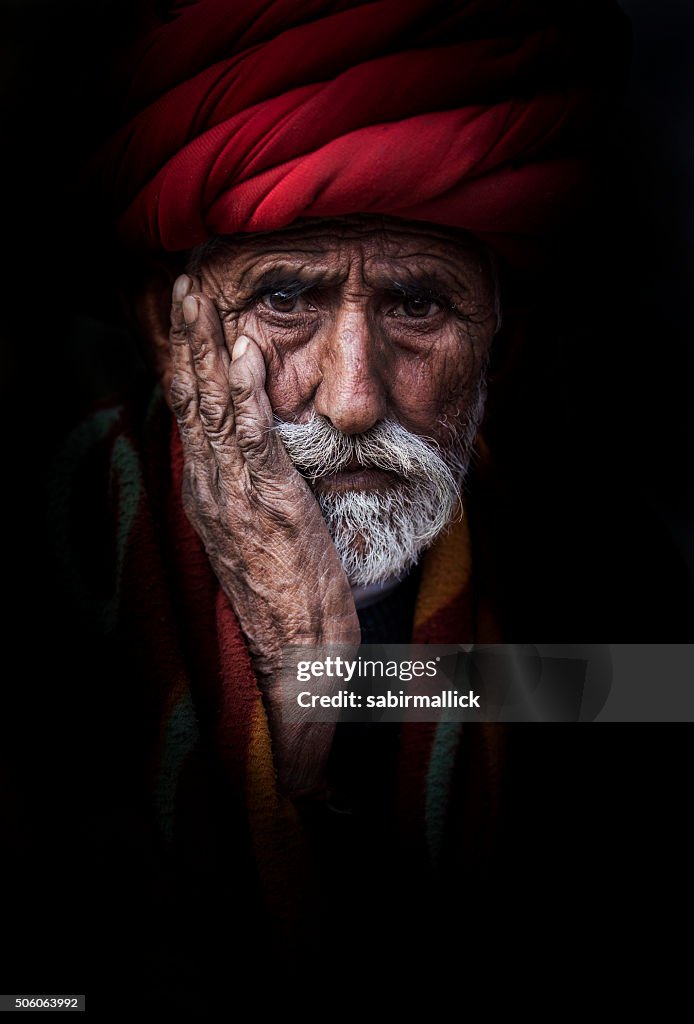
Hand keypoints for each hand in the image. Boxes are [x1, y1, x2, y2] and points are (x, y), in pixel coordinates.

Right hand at [168, 274, 359, 792]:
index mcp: (212, 490)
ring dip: (206, 345)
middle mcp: (213, 484)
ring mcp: (235, 491)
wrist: (297, 646)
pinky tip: (241, 349)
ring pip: (213, 405)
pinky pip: (252, 434)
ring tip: (200, 294)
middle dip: (188, 338)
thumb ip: (256, 486)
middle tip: (185, 284)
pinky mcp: (267, 498)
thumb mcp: (262, 531)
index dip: (190, 361)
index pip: (194, 412)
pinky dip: (244, 389)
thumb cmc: (288, 590)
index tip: (191, 317)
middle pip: (193, 397)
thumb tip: (264, 454)